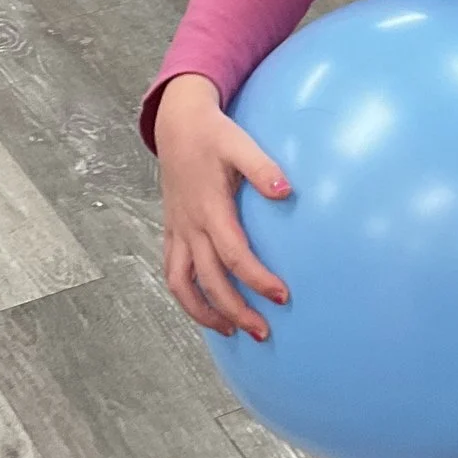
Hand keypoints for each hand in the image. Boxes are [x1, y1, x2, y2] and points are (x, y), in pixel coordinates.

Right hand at [155, 75, 291, 337]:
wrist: (176, 125)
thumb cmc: (213, 134)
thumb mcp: (239, 143)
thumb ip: (262, 168)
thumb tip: (286, 191)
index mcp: (209, 209)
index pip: (235, 255)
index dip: (257, 279)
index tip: (282, 296)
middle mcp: (190, 226)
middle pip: (209, 281)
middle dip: (235, 311)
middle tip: (263, 332)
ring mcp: (177, 231)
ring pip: (181, 284)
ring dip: (203, 313)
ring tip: (230, 332)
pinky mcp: (171, 231)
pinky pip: (173, 273)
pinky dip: (186, 296)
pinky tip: (206, 308)